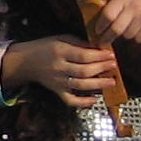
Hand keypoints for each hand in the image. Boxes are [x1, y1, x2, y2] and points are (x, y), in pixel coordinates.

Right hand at [3, 35, 119, 108]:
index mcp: (60, 51)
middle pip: (83, 71)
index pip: (83, 56)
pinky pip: (70, 100)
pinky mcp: (56, 91)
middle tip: (114, 66)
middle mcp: (58, 67)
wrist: (25, 62)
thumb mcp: (61, 38)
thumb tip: (99, 48)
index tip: (111, 55)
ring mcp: (57, 81)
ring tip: (112, 82)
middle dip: (101, 69)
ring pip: (80, 85)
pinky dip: (82, 102)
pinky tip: (94, 100)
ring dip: (98, 84)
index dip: (99, 56)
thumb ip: (79, 43)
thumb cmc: (45, 47)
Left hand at [86, 0, 140, 45]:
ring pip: (127, 35)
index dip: (100, 26)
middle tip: (102, 43)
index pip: (107, 15)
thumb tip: (91, 15)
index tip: (96, 32)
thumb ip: (110, 5)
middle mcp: (134, 6)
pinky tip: (140, 28)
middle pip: (116, 29)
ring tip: (128, 27)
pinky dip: (137, 37)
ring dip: (124, 35)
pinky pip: (139, 39)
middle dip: (107, 38)